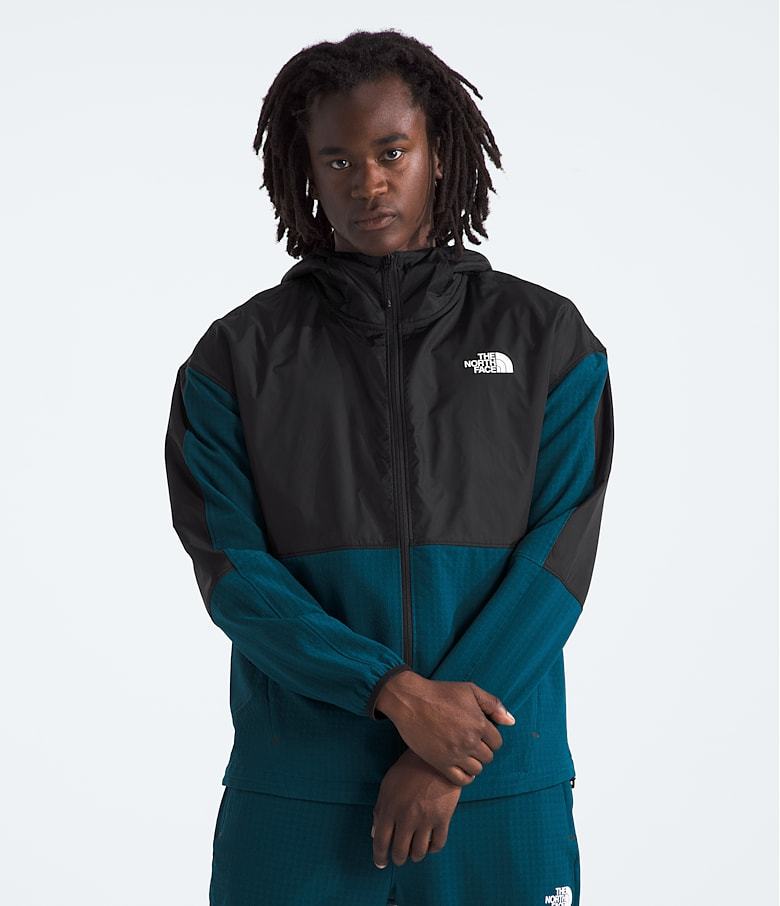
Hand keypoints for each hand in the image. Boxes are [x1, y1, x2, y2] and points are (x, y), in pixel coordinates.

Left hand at [371, 748, 461, 868]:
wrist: (434, 757)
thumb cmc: (408, 769)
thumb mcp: (387, 785)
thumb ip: (380, 809)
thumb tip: (374, 833)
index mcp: (389, 809)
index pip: (381, 842)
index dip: (379, 856)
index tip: (381, 863)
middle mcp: (405, 818)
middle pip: (400, 851)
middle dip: (399, 858)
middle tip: (400, 857)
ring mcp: (425, 820)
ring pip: (419, 852)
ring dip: (415, 855)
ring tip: (415, 852)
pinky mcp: (443, 819)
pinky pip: (438, 844)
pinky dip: (433, 848)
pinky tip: (430, 844)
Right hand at [375, 672, 514, 786]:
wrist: (410, 701)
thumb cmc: (440, 693)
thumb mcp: (470, 690)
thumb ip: (493, 704)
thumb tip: (511, 721)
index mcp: (479, 723)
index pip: (497, 742)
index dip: (490, 738)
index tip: (479, 734)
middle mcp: (470, 741)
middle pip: (488, 757)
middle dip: (482, 750)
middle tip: (470, 743)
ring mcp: (456, 754)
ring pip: (476, 769)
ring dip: (473, 763)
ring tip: (464, 754)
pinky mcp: (441, 763)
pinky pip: (461, 780)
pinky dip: (465, 777)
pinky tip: (460, 767)